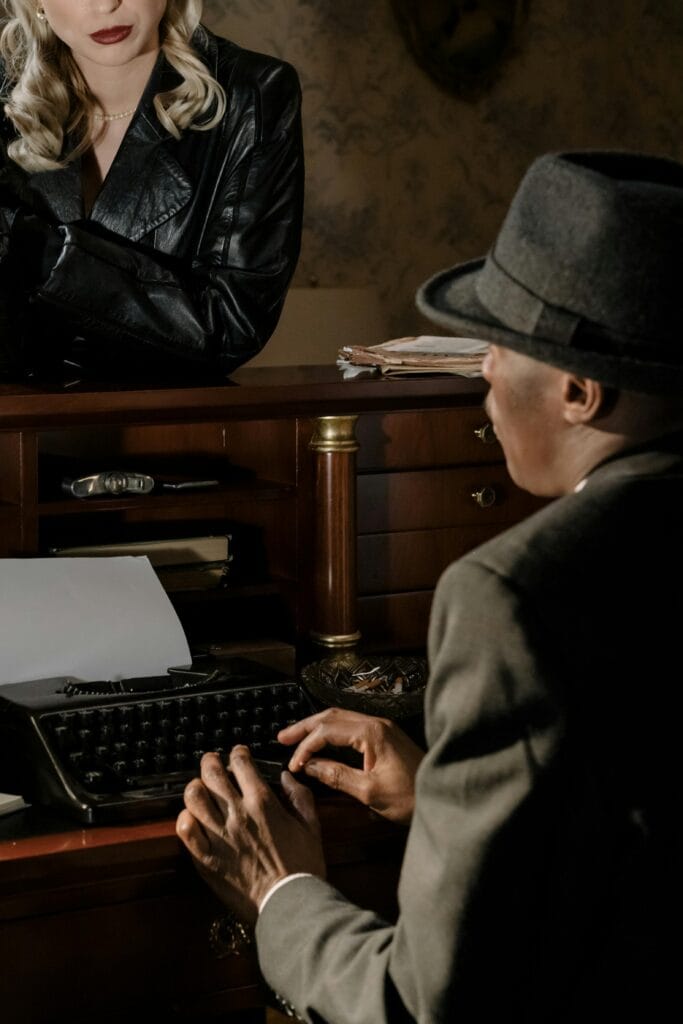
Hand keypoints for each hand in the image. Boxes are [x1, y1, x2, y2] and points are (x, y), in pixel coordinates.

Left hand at [176, 746, 325, 926]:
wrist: (290, 905)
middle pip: (212, 773)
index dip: (237, 753)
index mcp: (263, 803)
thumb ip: (300, 796)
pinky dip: (184, 819)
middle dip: (210, 762)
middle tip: (212, 762)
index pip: (241, 763)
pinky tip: (190, 818)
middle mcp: (238, 814)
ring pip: (194, 797)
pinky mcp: (207, 858)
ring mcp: (220, 836)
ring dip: (195, 787)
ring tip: (199, 788)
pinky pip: (185, 831)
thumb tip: (286, 777)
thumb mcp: (312, 826)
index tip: (238, 754)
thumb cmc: (303, 868)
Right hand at [279, 708, 423, 825]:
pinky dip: (332, 733)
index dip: (306, 746)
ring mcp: (382, 728)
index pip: (327, 731)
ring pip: (341, 719)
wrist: (442, 795)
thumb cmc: (410, 797)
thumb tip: (309, 766)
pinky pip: (352, 727)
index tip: (294, 764)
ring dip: (317, 728)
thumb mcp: (370, 792)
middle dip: (305, 726)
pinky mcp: (385, 737)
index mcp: (372, 733)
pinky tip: (322, 743)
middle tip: (282, 737)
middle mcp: (376, 723)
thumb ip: (336, 776)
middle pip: (332, 716)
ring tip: (296, 738)